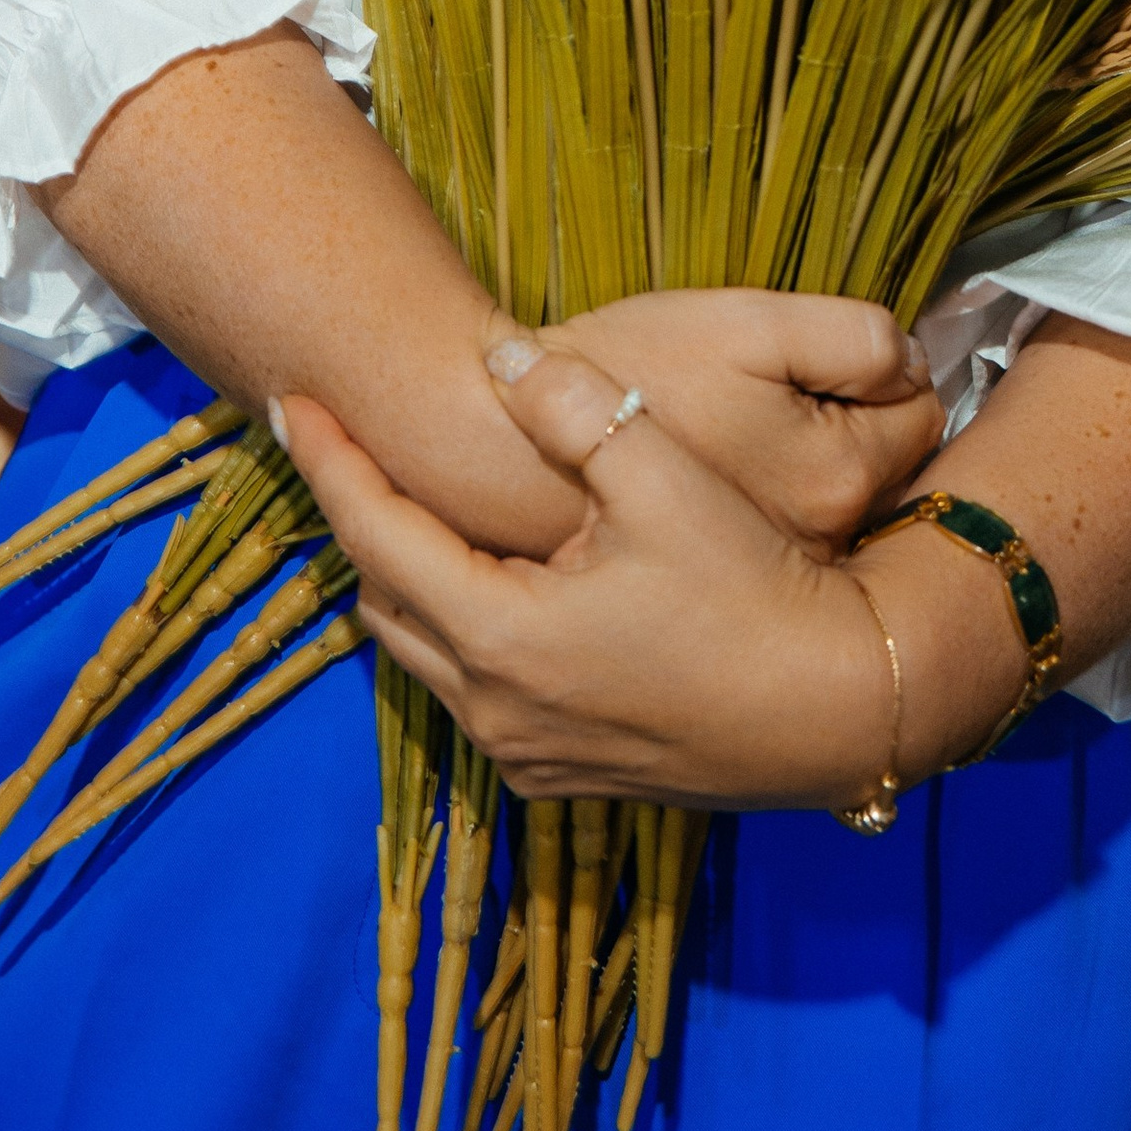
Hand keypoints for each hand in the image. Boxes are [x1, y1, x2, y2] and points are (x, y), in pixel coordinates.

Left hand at [281, 352, 916, 808]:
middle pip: (385, 600)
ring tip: (403, 501)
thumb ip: (574, 407)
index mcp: (500, 634)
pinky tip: (488, 580)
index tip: (289, 400)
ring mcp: (526, 751)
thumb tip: (494, 357)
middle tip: (338, 446)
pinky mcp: (564, 772)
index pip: (377, 534)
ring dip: (408, 576)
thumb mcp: (665, 478)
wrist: (842, 707)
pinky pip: (474, 692)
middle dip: (359, 519)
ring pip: (426, 653)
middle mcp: (493, 707)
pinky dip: (458, 628)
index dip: (329, 461)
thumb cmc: (755, 587)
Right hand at [505, 289, 940, 557]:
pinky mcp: (723, 603)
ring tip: (747, 444)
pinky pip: (775, 558)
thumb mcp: (751, 322)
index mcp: (838, 477)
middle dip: (858, 432)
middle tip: (789, 400)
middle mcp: (820, 550)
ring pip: (834, 520)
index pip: (922, 413)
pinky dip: (759, 528)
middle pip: (886, 473)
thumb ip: (856, 339)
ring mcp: (773, 583)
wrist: (500, 447)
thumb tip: (910, 363)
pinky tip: (710, 495)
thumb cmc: (632, 372)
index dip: (887, 373)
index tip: (835, 359)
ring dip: (810, 483)